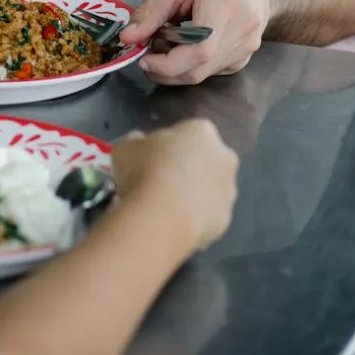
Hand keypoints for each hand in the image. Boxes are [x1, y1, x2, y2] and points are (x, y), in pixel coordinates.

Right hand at [111, 120, 238, 250]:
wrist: (161, 216)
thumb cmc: (143, 170)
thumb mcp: (125, 147)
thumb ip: (136, 142)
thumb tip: (139, 143)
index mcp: (202, 131)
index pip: (188, 131)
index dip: (169, 144)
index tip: (153, 156)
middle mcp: (223, 157)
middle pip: (207, 159)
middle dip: (190, 167)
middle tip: (162, 179)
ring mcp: (228, 191)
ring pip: (211, 189)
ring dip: (195, 194)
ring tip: (166, 206)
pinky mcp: (225, 220)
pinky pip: (209, 215)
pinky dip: (195, 218)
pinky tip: (174, 223)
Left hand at [119, 0, 271, 84]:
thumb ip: (150, 11)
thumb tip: (127, 38)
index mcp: (224, 0)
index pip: (199, 49)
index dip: (167, 64)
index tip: (143, 57)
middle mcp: (243, 27)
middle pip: (200, 68)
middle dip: (166, 69)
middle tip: (148, 51)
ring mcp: (249, 45)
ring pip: (205, 73)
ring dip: (177, 66)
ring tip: (167, 40)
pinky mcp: (246, 56)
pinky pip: (213, 70)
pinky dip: (192, 64)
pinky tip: (186, 44)